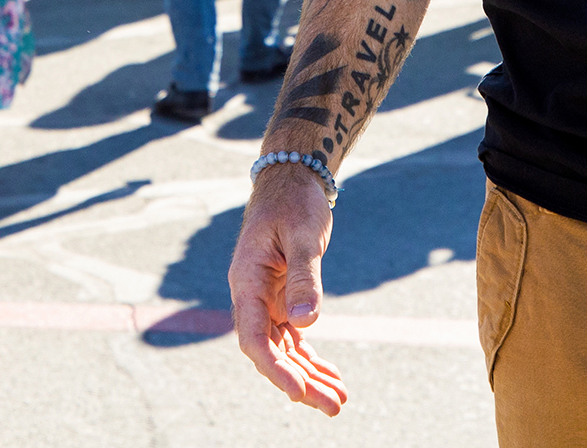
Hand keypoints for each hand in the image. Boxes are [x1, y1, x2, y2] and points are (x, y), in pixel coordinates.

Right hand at [230, 164, 347, 415]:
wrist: (292, 180)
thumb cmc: (294, 202)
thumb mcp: (303, 234)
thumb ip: (304, 277)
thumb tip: (305, 323)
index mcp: (247, 281)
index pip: (254, 336)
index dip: (274, 367)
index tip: (298, 392)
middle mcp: (252, 297)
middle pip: (271, 351)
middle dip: (300, 382)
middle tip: (334, 407)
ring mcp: (266, 301)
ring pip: (284, 350)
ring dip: (309, 376)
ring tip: (339, 401)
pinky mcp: (283, 300)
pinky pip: (294, 339)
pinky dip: (311, 358)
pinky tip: (333, 378)